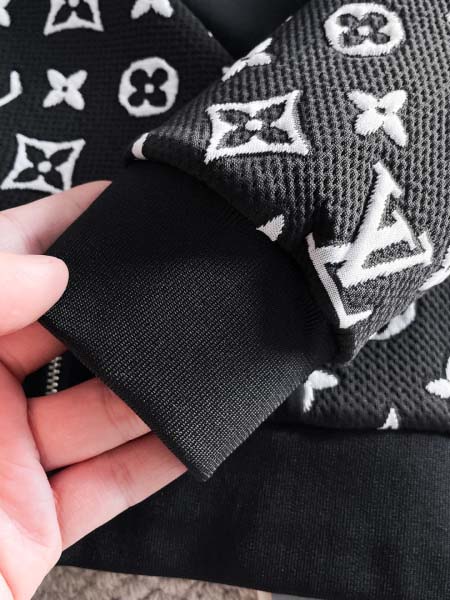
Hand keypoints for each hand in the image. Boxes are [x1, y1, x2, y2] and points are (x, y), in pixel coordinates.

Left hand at [0, 184, 185, 599]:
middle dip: (120, 312)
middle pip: (66, 337)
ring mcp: (9, 464)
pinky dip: (156, 462)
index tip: (115, 203)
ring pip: (99, 412)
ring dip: (152, 392)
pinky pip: (110, 485)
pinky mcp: (39, 526)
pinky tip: (197, 433)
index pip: (2, 267)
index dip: (56, 227)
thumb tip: (49, 271)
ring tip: (205, 358)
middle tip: (177, 282)